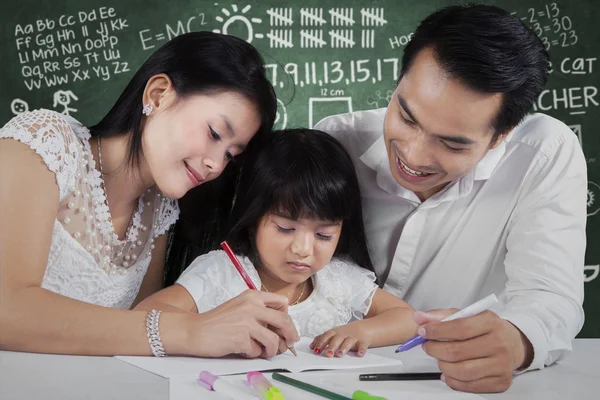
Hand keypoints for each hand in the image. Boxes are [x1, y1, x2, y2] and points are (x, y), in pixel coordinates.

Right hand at [190, 290, 299, 358]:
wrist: (195, 330)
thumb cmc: (218, 321)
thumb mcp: (240, 306)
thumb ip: (259, 312)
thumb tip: (281, 329)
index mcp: (252, 296)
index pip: (282, 303)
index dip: (287, 316)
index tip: (286, 326)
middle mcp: (252, 306)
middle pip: (284, 321)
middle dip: (291, 334)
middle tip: (290, 343)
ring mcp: (246, 323)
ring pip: (273, 340)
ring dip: (272, 350)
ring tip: (266, 352)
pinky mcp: (241, 339)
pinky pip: (257, 351)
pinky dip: (254, 354)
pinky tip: (246, 351)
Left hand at [309, 322, 371, 357]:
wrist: (364, 328)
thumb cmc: (346, 333)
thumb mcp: (334, 333)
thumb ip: (323, 339)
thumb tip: (311, 346)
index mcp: (335, 332)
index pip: (327, 336)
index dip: (321, 342)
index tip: (315, 350)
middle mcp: (343, 334)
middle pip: (337, 339)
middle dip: (332, 346)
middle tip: (327, 354)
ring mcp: (353, 337)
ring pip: (348, 342)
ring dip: (344, 348)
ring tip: (339, 355)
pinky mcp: (363, 341)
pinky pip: (363, 345)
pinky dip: (362, 349)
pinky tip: (359, 354)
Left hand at [415, 309, 533, 392]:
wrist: (512, 344)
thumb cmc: (485, 329)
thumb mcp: (466, 315)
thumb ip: (441, 316)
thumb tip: (418, 318)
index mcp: (490, 322)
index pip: (459, 328)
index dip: (437, 331)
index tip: (423, 331)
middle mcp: (498, 344)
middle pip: (458, 351)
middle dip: (435, 349)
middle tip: (427, 347)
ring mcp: (501, 365)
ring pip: (462, 371)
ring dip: (443, 366)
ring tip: (438, 359)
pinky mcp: (501, 382)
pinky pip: (471, 386)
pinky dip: (453, 381)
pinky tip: (448, 373)